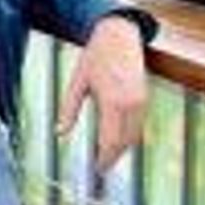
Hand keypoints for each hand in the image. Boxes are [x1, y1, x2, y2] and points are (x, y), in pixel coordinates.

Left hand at [58, 15, 146, 171]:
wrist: (120, 34)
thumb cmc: (95, 56)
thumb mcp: (78, 82)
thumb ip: (69, 109)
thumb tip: (59, 133)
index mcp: (112, 101)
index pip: (110, 141)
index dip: (104, 159)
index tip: (97, 170)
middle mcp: (130, 104)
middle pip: (124, 142)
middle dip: (114, 157)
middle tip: (101, 169)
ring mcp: (140, 101)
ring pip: (134, 135)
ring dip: (122, 148)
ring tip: (107, 157)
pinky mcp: (145, 97)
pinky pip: (138, 125)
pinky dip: (128, 136)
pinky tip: (116, 139)